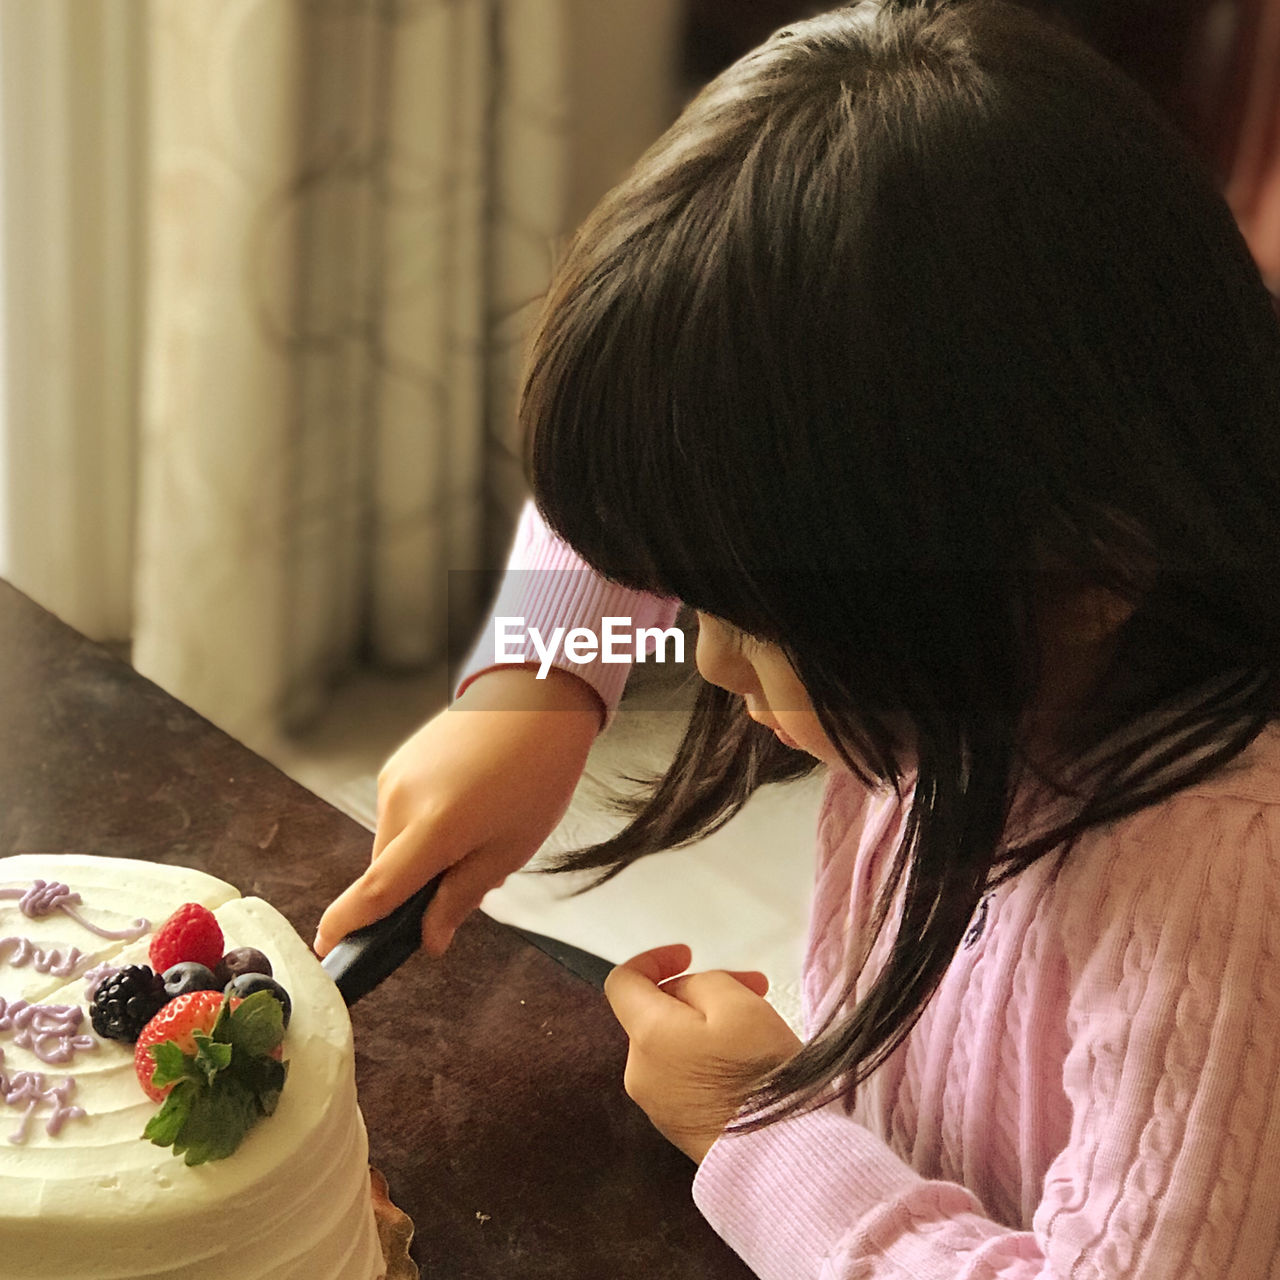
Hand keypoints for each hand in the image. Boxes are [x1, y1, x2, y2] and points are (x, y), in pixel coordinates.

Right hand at [314, 666, 602, 957]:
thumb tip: (430, 940)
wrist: (538, 698)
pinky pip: (399, 811)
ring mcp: (394, 776)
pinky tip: (464, 801)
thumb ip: (461, 897)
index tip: (328, 954)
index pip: (374, 892)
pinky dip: (421, 822)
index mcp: (432, 828)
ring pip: (393, 841)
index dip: (346, 928)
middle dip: (416, 887)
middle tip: (471, 871)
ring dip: (421, 851)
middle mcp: (401, 801)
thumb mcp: (510, 848)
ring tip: (479, 823)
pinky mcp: (398, 761)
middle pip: (388, 871)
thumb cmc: (537, 772)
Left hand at [604, 943, 802, 1163]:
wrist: (777, 1155)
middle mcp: (640, 1072)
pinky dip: (708, 1056)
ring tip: (759, 1025)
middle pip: (657, 1013)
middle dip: (702, 992)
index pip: (623, 982)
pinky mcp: (678, 1127)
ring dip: (709, 1023)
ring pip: (674, 1043)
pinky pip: (684, 1074)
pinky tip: (747, 1061)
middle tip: (754, 988)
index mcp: (646, 1037)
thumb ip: (702, 983)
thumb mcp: (737, 1004)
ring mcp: (657, 1104)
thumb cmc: (756, 1072)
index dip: (653, 959)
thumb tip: (686, 993)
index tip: (690, 954)